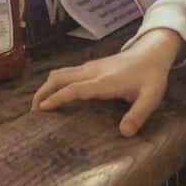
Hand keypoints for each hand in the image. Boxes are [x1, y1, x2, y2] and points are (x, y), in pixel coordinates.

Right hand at [32, 29, 182, 136]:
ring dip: (46, 86)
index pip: (75, 88)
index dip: (58, 97)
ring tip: (39, 104)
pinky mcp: (90, 66)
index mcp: (104, 81)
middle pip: (60, 77)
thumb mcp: (150, 97)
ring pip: (60, 73)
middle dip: (43, 91)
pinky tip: (55, 94)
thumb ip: (138, 115)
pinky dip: (55, 83)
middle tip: (33, 111)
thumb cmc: (151, 76)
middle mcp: (92, 72)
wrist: (152, 52)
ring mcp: (90, 67)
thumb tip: (124, 133)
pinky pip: (66, 73)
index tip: (42, 108)